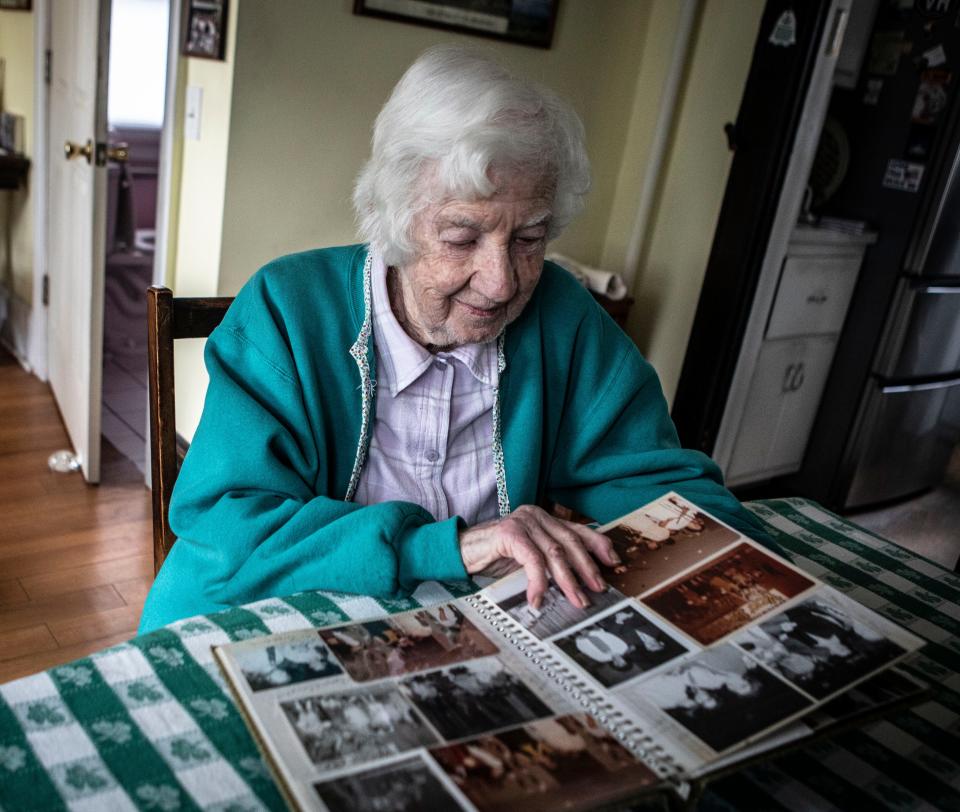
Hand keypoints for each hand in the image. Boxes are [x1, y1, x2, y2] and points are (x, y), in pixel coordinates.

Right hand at [459, 505, 620, 610]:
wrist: (460, 553)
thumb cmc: (495, 557)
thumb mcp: (529, 557)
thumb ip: (550, 560)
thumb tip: (580, 581)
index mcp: (544, 518)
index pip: (578, 530)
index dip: (598, 546)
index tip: (614, 563)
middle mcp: (536, 515)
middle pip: (570, 542)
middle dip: (587, 569)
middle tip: (597, 590)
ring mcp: (523, 521)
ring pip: (555, 552)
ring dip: (568, 580)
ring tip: (576, 600)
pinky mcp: (510, 533)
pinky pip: (532, 560)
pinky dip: (539, 582)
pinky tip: (538, 599)